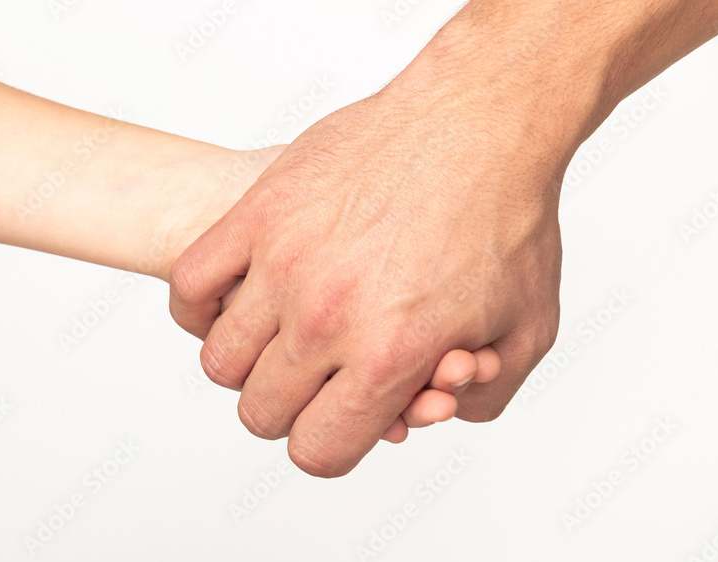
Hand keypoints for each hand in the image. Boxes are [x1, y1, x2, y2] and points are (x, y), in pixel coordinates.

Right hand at [170, 66, 574, 475]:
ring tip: (289, 333)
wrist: (480, 121)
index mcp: (389, 356)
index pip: (317, 451)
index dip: (333, 445)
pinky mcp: (258, 213)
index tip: (346, 416)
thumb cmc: (507, 216)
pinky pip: (189, 286)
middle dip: (296, 408)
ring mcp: (283, 262)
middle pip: (262, 413)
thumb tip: (428, 416)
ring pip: (220, 361)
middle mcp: (326, 318)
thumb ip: (481, 399)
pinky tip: (242, 300)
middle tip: (324, 373)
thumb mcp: (529, 329)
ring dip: (252, 363)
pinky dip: (204, 309)